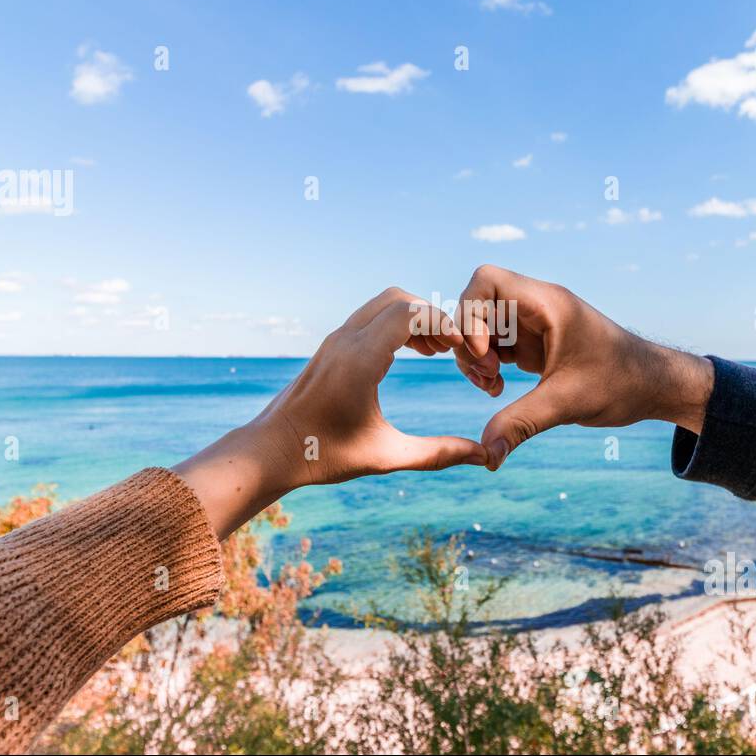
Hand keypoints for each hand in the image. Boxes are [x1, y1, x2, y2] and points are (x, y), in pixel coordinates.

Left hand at [176, 288, 485, 537]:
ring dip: (413, 318)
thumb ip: (439, 454)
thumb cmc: (324, 456)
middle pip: (398, 298)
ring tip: (438, 351)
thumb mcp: (387, 457)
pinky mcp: (330, 347)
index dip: (443, 324)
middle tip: (454, 347)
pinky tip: (413, 353)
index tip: (464, 349)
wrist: (271, 451)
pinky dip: (395, 324)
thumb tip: (484, 456)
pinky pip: (370, 318)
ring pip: (382, 304)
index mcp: (360, 360)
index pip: (409, 313)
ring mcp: (335, 340)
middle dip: (431, 316)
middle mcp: (346, 341)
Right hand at [452, 265, 714, 469]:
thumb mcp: (566, 404)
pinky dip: (487, 364)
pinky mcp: (534, 344)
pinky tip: (498, 389)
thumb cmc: (620, 383)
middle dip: (470, 340)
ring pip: (482, 326)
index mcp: (547, 304)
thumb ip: (521, 423)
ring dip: (476, 356)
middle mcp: (537, 307)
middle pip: (477, 303)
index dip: (471, 314)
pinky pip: (495, 343)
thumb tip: (485, 455)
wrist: (652, 386)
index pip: (487, 280)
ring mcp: (534, 324)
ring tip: (492, 385)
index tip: (486, 353)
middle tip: (488, 374)